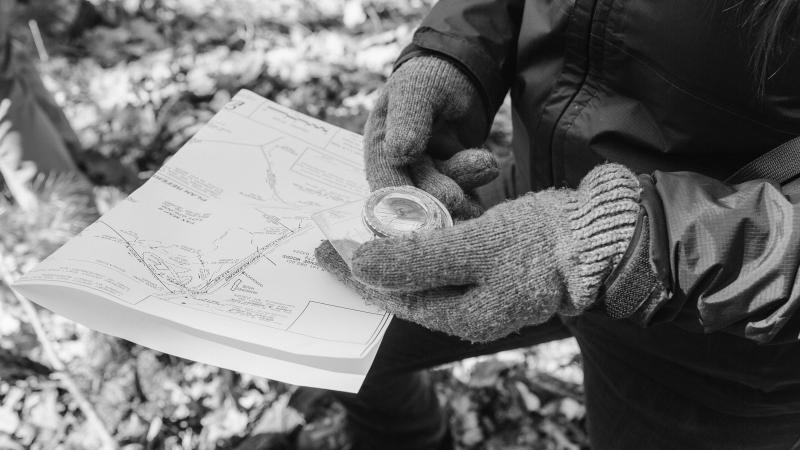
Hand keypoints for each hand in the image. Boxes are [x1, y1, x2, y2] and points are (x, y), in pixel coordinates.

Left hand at [316, 164, 640, 341]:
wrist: (598, 233)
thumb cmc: (539, 243)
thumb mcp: (473, 247)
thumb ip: (416, 260)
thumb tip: (362, 266)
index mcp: (460, 315)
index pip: (393, 297)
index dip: (356, 274)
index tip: (324, 250)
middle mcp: (467, 308)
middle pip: (405, 285)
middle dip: (371, 261)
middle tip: (338, 236)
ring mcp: (480, 287)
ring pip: (424, 268)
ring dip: (397, 245)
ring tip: (365, 222)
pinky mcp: (491, 264)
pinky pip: (446, 254)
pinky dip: (425, 237)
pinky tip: (409, 218)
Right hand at [365, 55, 497, 218]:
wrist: (462, 74)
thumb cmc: (430, 76)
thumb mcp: (416, 90)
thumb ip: (408, 120)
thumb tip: (399, 156)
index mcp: (381, 144)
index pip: (384, 178)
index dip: (399, 196)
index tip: (418, 208)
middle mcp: (402, 165)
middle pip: (417, 191)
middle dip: (437, 195)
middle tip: (455, 198)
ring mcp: (430, 172)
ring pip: (445, 190)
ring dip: (465, 182)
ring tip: (487, 164)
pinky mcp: (455, 175)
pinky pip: (465, 189)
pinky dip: (477, 188)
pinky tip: (490, 170)